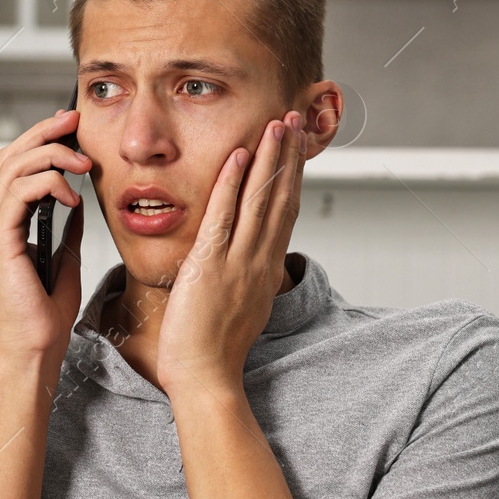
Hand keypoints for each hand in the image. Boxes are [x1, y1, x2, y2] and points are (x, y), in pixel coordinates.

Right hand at [0, 109, 91, 363]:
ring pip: (13, 167)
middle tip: (73, 120)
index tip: (71, 127)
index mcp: (5, 224)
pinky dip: (49, 184)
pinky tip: (73, 197)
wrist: (36, 348)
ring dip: (52, 155)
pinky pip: (19, 193)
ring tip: (84, 164)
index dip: (41, 139)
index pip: (16, 166)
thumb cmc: (47, 315)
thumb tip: (77, 202)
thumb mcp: (65, 259)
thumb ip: (65, 229)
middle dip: (43, 132)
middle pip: (10, 156)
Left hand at [155, 110, 306, 394]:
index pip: (284, 214)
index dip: (291, 178)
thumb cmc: (212, 351)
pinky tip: (239, 157)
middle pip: (281, 199)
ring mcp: (238, 262)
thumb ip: (242, 279)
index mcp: (265, 271)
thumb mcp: (238, 308)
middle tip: (293, 121)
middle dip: (287, 157)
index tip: (294, 149)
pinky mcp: (212, 266)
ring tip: (275, 124)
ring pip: (260, 201)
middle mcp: (259, 262)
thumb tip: (243, 264)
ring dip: (269, 159)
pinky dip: (233, 185)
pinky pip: (225, 218)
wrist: (205, 377)